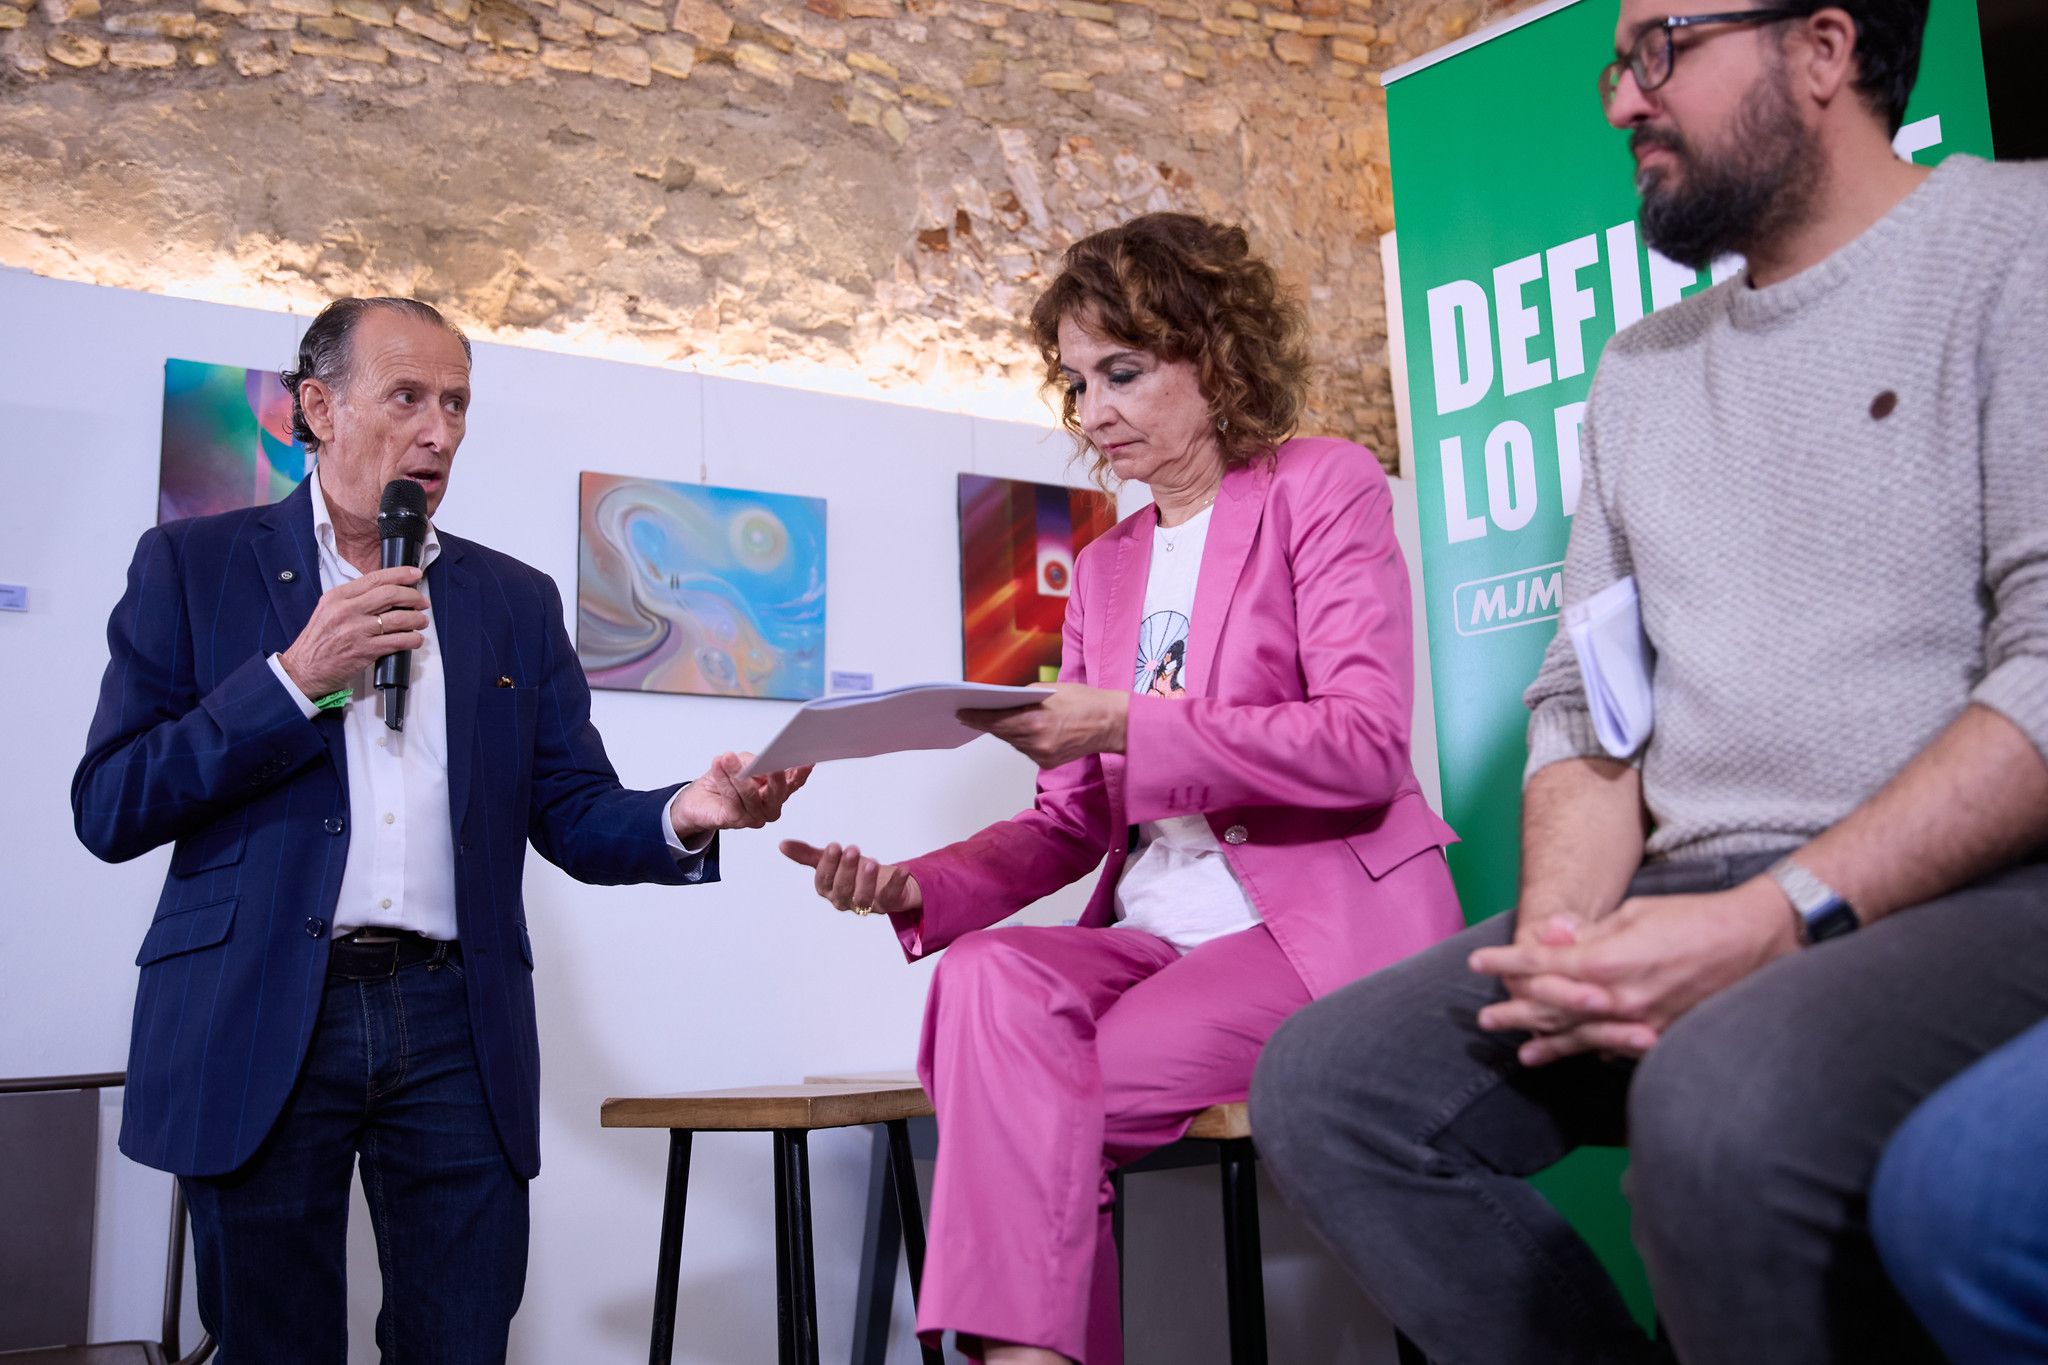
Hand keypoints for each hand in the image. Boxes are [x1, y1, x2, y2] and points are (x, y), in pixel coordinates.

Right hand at [279, 566, 428, 698]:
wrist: (304, 670)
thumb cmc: (319, 642)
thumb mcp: (329, 610)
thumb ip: (353, 599)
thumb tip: (386, 592)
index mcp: (337, 597)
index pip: (375, 578)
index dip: (400, 574)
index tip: (415, 574)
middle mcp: (347, 610)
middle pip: (391, 594)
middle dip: (413, 596)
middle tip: (422, 602)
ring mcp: (356, 630)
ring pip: (399, 618)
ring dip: (417, 619)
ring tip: (422, 621)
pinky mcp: (365, 650)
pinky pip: (398, 641)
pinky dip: (413, 639)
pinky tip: (415, 639)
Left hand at [670, 754, 810, 835]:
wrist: (699, 798)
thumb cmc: (726, 779)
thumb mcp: (744, 762)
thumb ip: (756, 763)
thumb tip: (761, 763)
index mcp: (778, 791)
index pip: (794, 782)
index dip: (801, 773)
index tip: (805, 762)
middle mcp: (769, 807)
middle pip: (777, 793)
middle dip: (774, 777)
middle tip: (770, 762)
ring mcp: (754, 816)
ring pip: (750, 795)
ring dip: (737, 773)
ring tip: (728, 758)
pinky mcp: (734, 820)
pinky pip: (731, 799)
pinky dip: (724, 780)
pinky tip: (719, 766)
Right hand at [779, 840, 922, 916]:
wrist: (884, 881)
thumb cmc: (853, 871)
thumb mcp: (831, 861)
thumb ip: (808, 855)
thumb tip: (782, 844)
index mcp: (829, 890)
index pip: (824, 881)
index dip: (828, 865)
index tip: (833, 846)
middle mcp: (846, 900)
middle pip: (843, 890)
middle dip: (846, 871)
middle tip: (851, 849)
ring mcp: (868, 904)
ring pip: (864, 899)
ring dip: (866, 881)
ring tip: (870, 861)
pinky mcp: (889, 903)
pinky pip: (892, 897)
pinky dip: (897, 883)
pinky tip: (902, 869)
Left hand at [958, 683, 1128, 768]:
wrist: (1111, 724)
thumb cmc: (1084, 701)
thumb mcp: (1050, 690)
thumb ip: (1022, 697)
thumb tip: (1001, 701)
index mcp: (1034, 722)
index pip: (995, 722)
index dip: (976, 717)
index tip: (962, 712)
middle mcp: (1036, 743)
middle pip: (1002, 733)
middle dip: (988, 722)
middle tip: (971, 713)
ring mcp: (1042, 756)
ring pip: (1013, 742)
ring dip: (1006, 730)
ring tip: (995, 718)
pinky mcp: (1047, 763)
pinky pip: (1026, 749)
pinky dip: (1022, 738)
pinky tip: (1023, 728)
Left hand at [1470, 878, 1799, 1065]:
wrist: (1752, 943)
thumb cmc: (1691, 919)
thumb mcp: (1633, 913)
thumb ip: (1588, 932)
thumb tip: (1549, 936)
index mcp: (1608, 961)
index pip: (1542, 966)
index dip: (1506, 964)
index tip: (1478, 963)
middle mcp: (1619, 999)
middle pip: (1553, 1010)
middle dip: (1516, 1012)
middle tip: (1484, 1019)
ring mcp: (1641, 1023)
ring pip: (1581, 1037)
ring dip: (1547, 1044)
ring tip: (1520, 1052)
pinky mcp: (1662, 1037)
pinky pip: (1616, 1048)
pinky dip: (1590, 1051)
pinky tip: (1576, 1057)